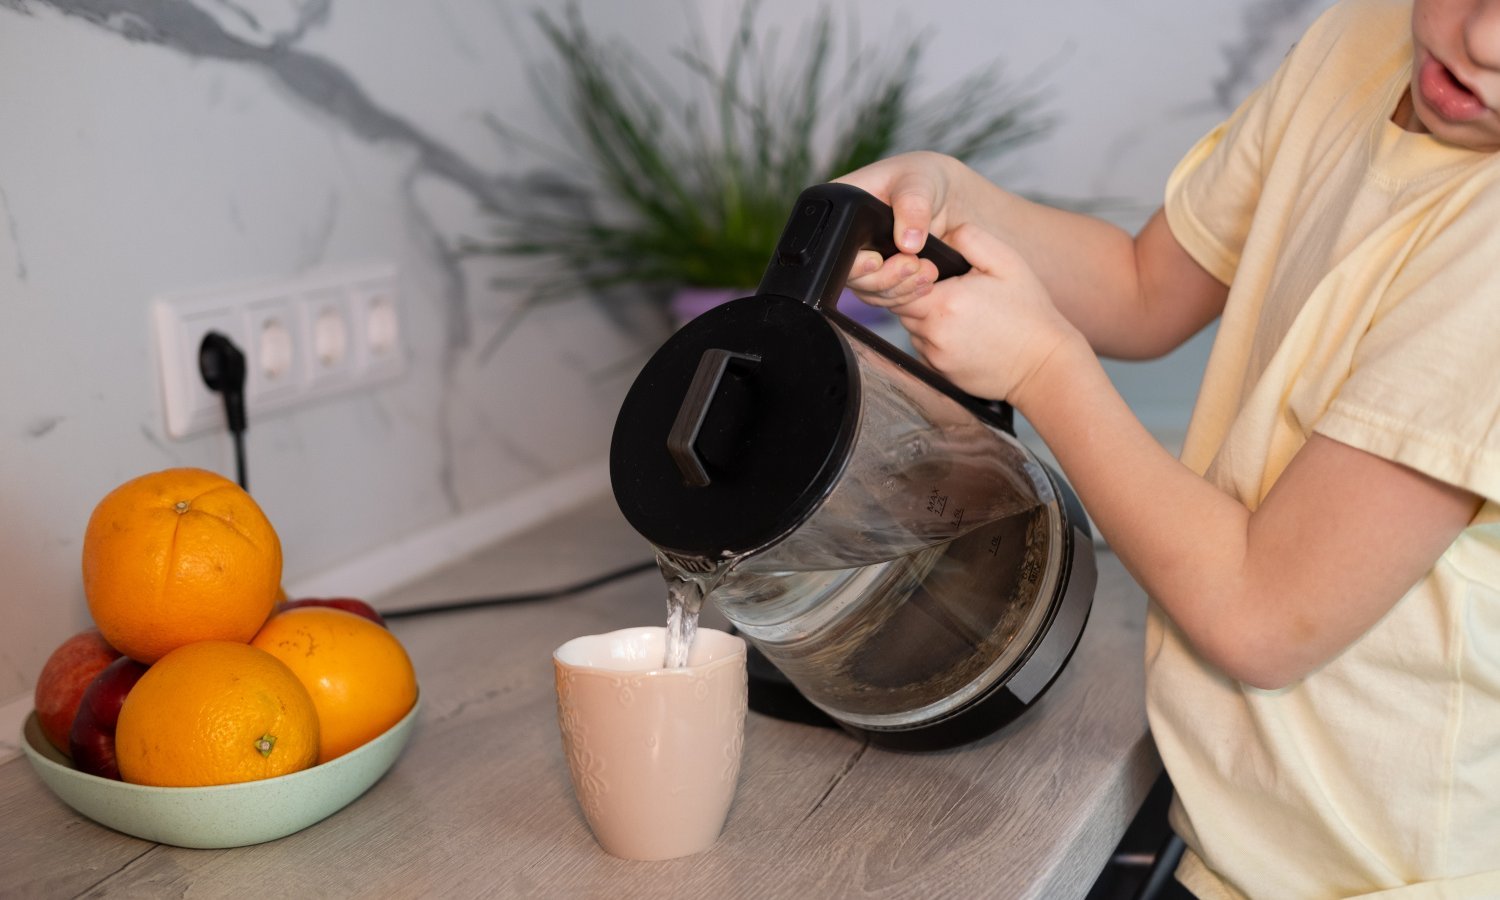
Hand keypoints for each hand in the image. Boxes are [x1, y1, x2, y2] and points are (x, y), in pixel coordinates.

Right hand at [835, 152, 968, 305]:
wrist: (946, 198)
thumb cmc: (922, 178)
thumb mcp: (918, 182)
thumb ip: (913, 208)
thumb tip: (907, 243)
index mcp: (841, 209)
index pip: (833, 244)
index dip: (853, 260)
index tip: (877, 260)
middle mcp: (845, 239)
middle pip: (850, 276)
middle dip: (883, 277)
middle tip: (912, 264)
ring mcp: (863, 262)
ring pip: (870, 292)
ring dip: (900, 288)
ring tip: (927, 272)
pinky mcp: (882, 278)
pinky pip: (888, 298)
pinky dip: (908, 294)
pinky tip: (926, 281)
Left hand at [883, 223, 1084, 405]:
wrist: (1044, 366)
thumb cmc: (1029, 313)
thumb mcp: (1007, 263)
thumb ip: (970, 239)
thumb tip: (941, 236)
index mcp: (944, 302)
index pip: (901, 282)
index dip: (912, 274)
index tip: (933, 271)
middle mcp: (933, 333)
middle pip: (903, 306)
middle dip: (920, 294)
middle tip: (954, 291)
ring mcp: (934, 356)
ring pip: (913, 328)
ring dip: (927, 318)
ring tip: (963, 315)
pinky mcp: (938, 373)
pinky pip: (924, 349)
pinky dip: (936, 340)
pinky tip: (964, 335)